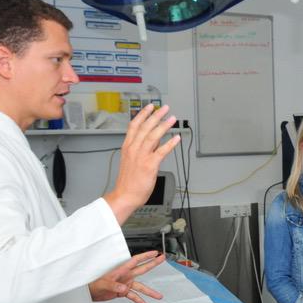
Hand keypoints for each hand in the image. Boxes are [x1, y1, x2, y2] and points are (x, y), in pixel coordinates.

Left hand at [90, 251, 165, 302]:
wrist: (89, 292)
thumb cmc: (93, 284)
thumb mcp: (103, 284)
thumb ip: (114, 286)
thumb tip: (124, 288)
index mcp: (121, 271)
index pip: (135, 261)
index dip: (146, 256)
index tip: (155, 253)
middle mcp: (126, 276)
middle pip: (142, 269)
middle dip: (153, 264)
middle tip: (162, 259)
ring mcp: (126, 284)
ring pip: (141, 287)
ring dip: (150, 292)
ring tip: (159, 296)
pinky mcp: (123, 292)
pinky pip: (134, 297)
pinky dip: (140, 301)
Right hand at [106, 104, 181, 222]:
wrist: (125, 195)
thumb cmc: (128, 181)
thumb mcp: (131, 160)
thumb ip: (142, 149)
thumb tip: (154, 141)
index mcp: (127, 147)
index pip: (134, 126)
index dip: (142, 115)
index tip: (150, 107)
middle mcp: (133, 149)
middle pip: (145, 127)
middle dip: (156, 116)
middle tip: (165, 108)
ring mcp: (141, 156)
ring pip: (153, 136)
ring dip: (164, 126)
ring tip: (172, 119)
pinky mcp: (149, 165)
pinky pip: (161, 151)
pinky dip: (170, 144)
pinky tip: (177, 138)